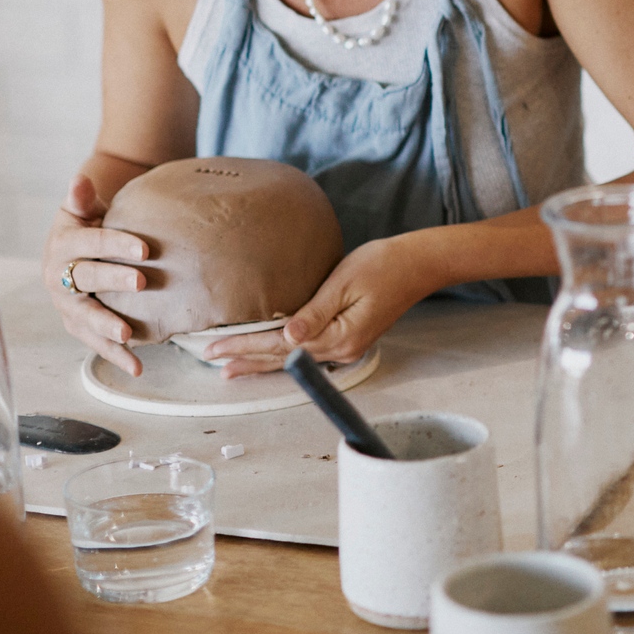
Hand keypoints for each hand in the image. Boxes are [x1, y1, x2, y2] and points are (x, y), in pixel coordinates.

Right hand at [41, 176, 149, 376]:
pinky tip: (137, 367)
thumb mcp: (81, 209)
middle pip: (86, 279)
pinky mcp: (77, 324)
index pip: (90, 244)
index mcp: (63, 246)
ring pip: (85, 317)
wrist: (76, 246)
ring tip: (128, 336)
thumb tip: (81, 179)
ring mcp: (67, 304)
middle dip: (114, 281)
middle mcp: (59, 277)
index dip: (116, 244)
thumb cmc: (86, 224)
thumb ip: (81, 198)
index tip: (145, 248)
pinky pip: (94, 341)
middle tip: (143, 281)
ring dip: (106, 328)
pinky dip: (115, 355)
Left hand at [204, 238, 430, 377]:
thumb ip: (314, 312)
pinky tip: (271, 355)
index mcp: (339, 337)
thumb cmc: (383, 264)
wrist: (418, 264)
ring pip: (295, 359)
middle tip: (215, 363)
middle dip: (248, 360)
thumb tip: (287, 337)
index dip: (245, 346)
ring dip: (263, 362)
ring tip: (234, 369)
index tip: (215, 348)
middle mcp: (342, 350)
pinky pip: (309, 352)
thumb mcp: (344, 283)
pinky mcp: (350, 339)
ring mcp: (348, 347)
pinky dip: (284, 355)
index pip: (280, 345)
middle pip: (285, 359)